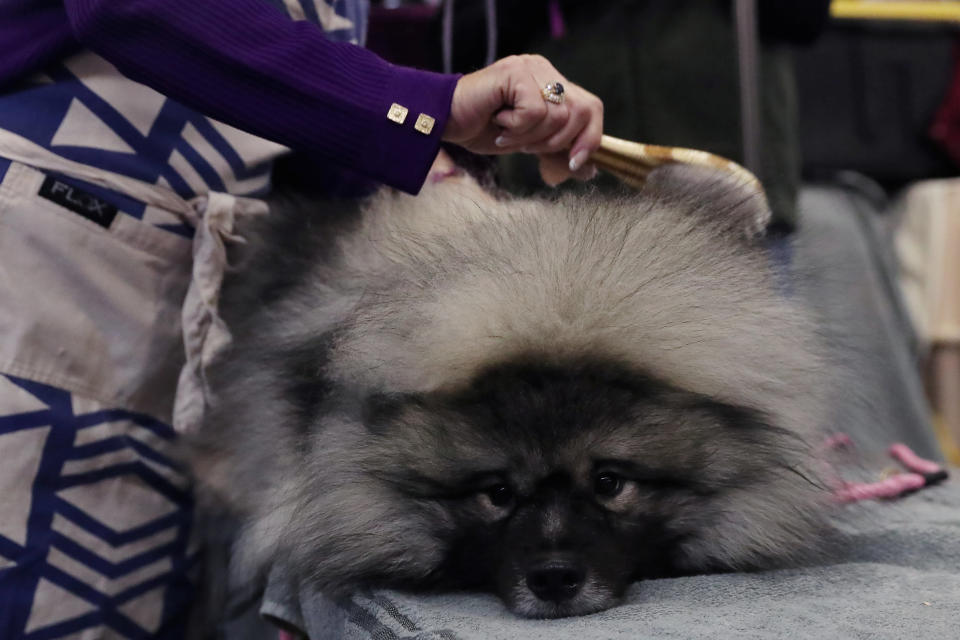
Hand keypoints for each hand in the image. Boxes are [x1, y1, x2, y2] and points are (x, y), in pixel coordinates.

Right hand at [442, 55, 602, 185]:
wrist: (444, 121)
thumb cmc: (483, 130)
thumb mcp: (528, 146)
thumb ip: (557, 153)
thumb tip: (589, 170)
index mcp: (552, 83)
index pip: (591, 108)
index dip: (590, 138)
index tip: (575, 164)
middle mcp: (545, 70)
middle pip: (581, 111)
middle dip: (557, 142)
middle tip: (526, 146)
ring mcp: (530, 67)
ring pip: (558, 115)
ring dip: (531, 137)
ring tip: (506, 132)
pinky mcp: (515, 73)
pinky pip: (535, 111)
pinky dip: (517, 128)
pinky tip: (498, 123)